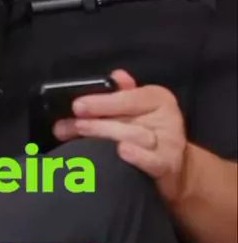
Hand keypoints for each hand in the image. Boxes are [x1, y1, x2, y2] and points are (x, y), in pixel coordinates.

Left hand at [52, 69, 188, 202]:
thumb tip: (115, 75)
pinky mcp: (170, 165)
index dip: (100, 102)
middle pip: (126, 118)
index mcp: (157, 98)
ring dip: (105, 137)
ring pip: (135, 136)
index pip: (127, 97)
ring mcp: (170, 142)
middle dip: (93, 122)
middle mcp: (167, 117)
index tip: (76, 106)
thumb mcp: (138, 109)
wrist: (175, 167)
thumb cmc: (149, 132)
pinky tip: (122, 151)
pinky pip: (152, 161)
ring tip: (81, 139)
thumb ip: (122, 93)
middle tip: (68, 126)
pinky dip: (137, 156)